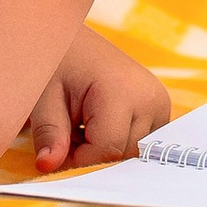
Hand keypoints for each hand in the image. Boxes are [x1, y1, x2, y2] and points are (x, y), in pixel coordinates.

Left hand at [27, 27, 172, 170]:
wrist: (76, 40)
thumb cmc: (59, 63)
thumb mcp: (45, 98)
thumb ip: (49, 134)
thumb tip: (47, 166)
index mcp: (123, 91)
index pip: (108, 149)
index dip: (79, 158)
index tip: (58, 148)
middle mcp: (151, 98)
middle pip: (122, 154)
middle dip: (91, 154)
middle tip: (67, 131)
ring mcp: (160, 103)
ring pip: (132, 152)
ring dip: (105, 148)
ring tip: (82, 124)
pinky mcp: (160, 108)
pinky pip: (139, 142)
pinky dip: (117, 141)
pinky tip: (98, 123)